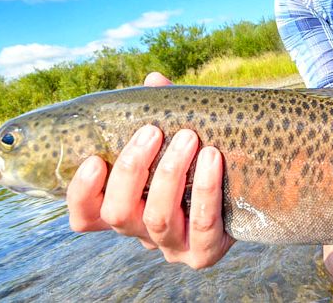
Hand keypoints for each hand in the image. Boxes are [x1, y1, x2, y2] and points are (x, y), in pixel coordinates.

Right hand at [67, 72, 233, 267]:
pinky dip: (206, 189)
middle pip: (118, 213)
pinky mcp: (204, 253)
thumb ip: (162, 112)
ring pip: (158, 218)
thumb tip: (154, 80)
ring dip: (170, 174)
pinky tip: (212, 159)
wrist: (250, 189)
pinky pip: (203, 224)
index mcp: (126, 208)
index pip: (85, 216)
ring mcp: (173, 247)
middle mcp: (141, 233)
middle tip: (152, 131)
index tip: (94, 160)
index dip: (82, 194)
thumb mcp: (176, 136)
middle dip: (132, 169)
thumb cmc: (200, 159)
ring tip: (189, 138)